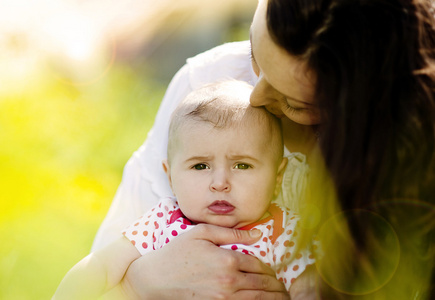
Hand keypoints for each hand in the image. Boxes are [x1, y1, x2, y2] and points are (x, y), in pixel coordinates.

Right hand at [120, 224, 288, 298]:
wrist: (155, 279)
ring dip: (273, 299)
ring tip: (281, 298)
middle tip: (284, 289)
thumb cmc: (177, 252)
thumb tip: (258, 234)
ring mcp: (223, 299)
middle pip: (263, 286)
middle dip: (277, 287)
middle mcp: (229, 281)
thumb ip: (232, 233)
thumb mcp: (202, 233)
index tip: (273, 272)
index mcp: (227, 260)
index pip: (260, 266)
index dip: (270, 269)